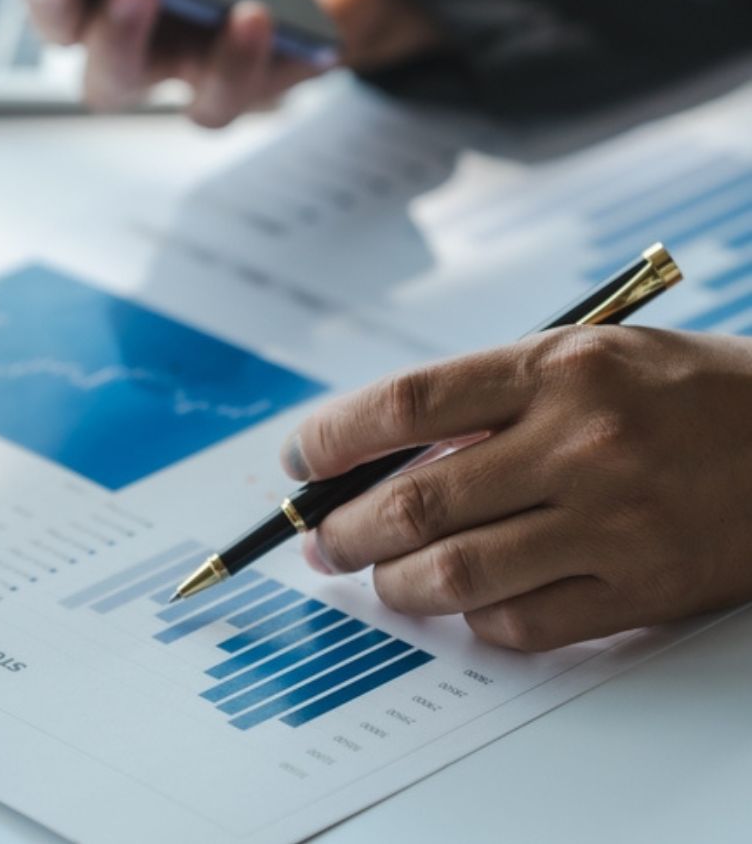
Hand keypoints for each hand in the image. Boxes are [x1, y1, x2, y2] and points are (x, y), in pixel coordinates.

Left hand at [280, 327, 751, 650]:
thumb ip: (490, 399)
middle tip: (321, 540)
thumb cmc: (680, 390)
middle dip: (348, 528)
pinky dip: (477, 620)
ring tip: (378, 579)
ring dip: (398, 584)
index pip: (410, 403)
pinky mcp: (642, 588)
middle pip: (421, 499)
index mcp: (556, 368)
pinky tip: (465, 606)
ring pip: (461, 572)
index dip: (335, 436)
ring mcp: (612, 520)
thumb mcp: (584, 356)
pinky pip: (527, 622)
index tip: (299, 460)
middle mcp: (579, 441)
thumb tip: (387, 457)